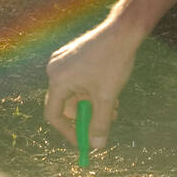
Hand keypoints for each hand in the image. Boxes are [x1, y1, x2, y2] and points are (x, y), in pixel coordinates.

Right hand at [45, 18, 138, 149]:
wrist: (122, 31)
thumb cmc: (112, 62)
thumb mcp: (106, 97)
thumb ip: (100, 123)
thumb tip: (96, 145)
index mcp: (58, 80)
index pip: (53, 114)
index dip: (68, 131)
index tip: (83, 141)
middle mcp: (55, 70)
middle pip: (65, 104)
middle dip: (85, 117)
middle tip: (103, 125)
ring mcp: (63, 61)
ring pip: (74, 93)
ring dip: (91, 104)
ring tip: (113, 109)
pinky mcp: (73, 55)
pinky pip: (77, 81)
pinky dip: (91, 91)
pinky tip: (109, 94)